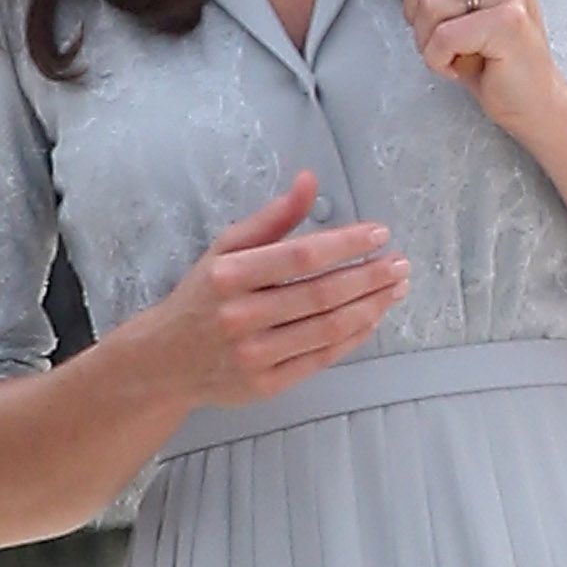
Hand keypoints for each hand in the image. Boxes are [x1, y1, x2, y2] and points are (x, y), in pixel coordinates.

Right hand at [154, 170, 407, 408]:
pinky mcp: (265, 385)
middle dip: (369, 277)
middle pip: (321, 294)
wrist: (166, 360)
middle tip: (400, 263)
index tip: (379, 233)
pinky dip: (353, 337)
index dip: (346, 244)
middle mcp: (240, 316)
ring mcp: (253, 355)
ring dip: (371, 306)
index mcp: (229, 275)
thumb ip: (272, 218)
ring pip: (327, 329)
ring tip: (396, 288)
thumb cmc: (203, 295)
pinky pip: (321, 359)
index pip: (300, 256)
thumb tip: (310, 180)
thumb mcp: (226, 248)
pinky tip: (373, 317)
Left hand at [384, 0, 559, 137]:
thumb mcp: (453, 6)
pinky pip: (443, 36)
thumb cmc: (495, 53)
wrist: (530, 97)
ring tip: (457, 51)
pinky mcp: (509, 21)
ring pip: (429, 4)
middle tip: (447, 36)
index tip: (436, 6)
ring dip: (429, 40)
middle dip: (419, 13)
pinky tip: (462, 66)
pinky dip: (439, 60)